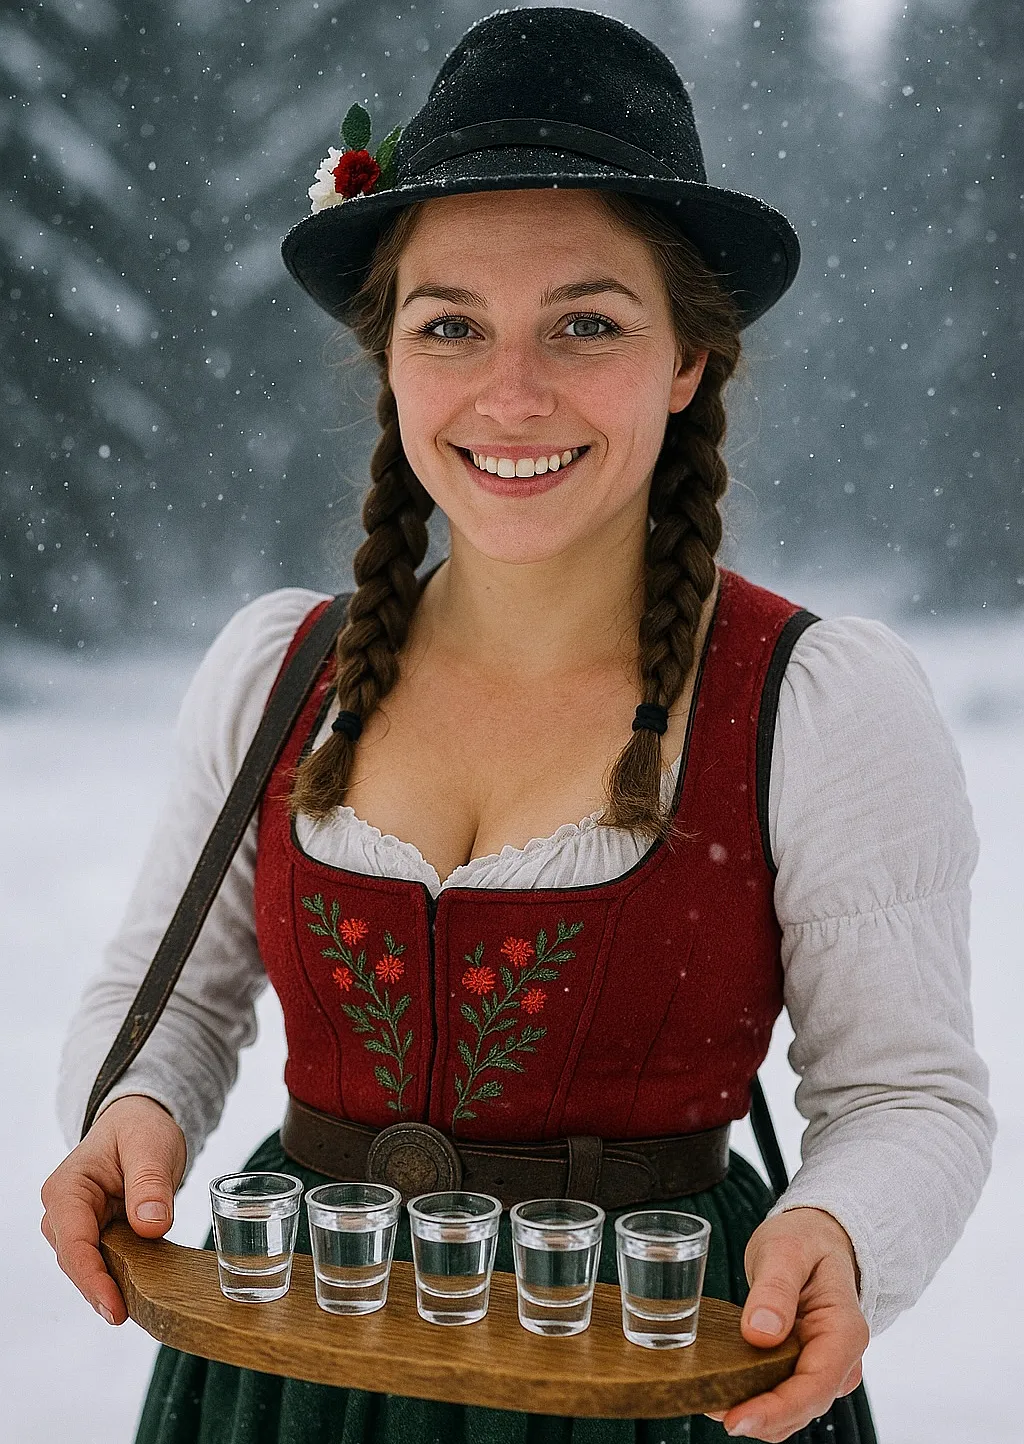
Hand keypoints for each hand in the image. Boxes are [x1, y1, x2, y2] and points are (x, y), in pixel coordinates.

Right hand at [40, 1094, 186, 1324]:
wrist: (139, 1123)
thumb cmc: (140, 1128)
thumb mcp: (152, 1146)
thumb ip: (150, 1184)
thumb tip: (150, 1224)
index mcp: (67, 1188)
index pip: (75, 1244)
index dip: (93, 1280)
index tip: (115, 1309)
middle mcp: (63, 1211)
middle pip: (76, 1262)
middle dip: (98, 1290)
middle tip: (127, 1316)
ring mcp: (76, 1225)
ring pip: (87, 1267)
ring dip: (108, 1287)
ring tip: (136, 1309)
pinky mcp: (94, 1234)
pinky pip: (103, 1261)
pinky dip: (117, 1277)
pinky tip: (137, 1294)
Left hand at [705, 1206, 868, 1440]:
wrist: (817, 1239)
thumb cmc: (805, 1240)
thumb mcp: (786, 1249)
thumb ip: (775, 1289)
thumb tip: (760, 1334)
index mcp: (844, 1332)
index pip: (814, 1387)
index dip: (775, 1410)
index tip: (737, 1419)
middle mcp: (841, 1359)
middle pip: (802, 1407)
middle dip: (759, 1417)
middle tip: (711, 1407)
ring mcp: (826, 1369)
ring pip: (792, 1410)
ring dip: (756, 1413)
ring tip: (711, 1398)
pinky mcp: (806, 1369)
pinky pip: (784, 1396)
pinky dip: (757, 1401)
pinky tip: (725, 1389)